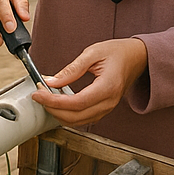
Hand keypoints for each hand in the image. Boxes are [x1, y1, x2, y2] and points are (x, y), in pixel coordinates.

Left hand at [31, 38, 147, 125]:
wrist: (135, 57)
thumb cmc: (117, 52)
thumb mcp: (92, 53)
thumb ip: (72, 69)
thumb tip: (52, 81)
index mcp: (107, 87)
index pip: (76, 103)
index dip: (54, 101)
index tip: (39, 93)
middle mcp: (108, 102)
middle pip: (76, 117)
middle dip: (53, 109)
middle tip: (38, 96)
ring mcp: (107, 108)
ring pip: (79, 122)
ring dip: (59, 114)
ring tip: (46, 99)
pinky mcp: (104, 109)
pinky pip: (84, 119)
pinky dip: (69, 114)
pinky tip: (59, 103)